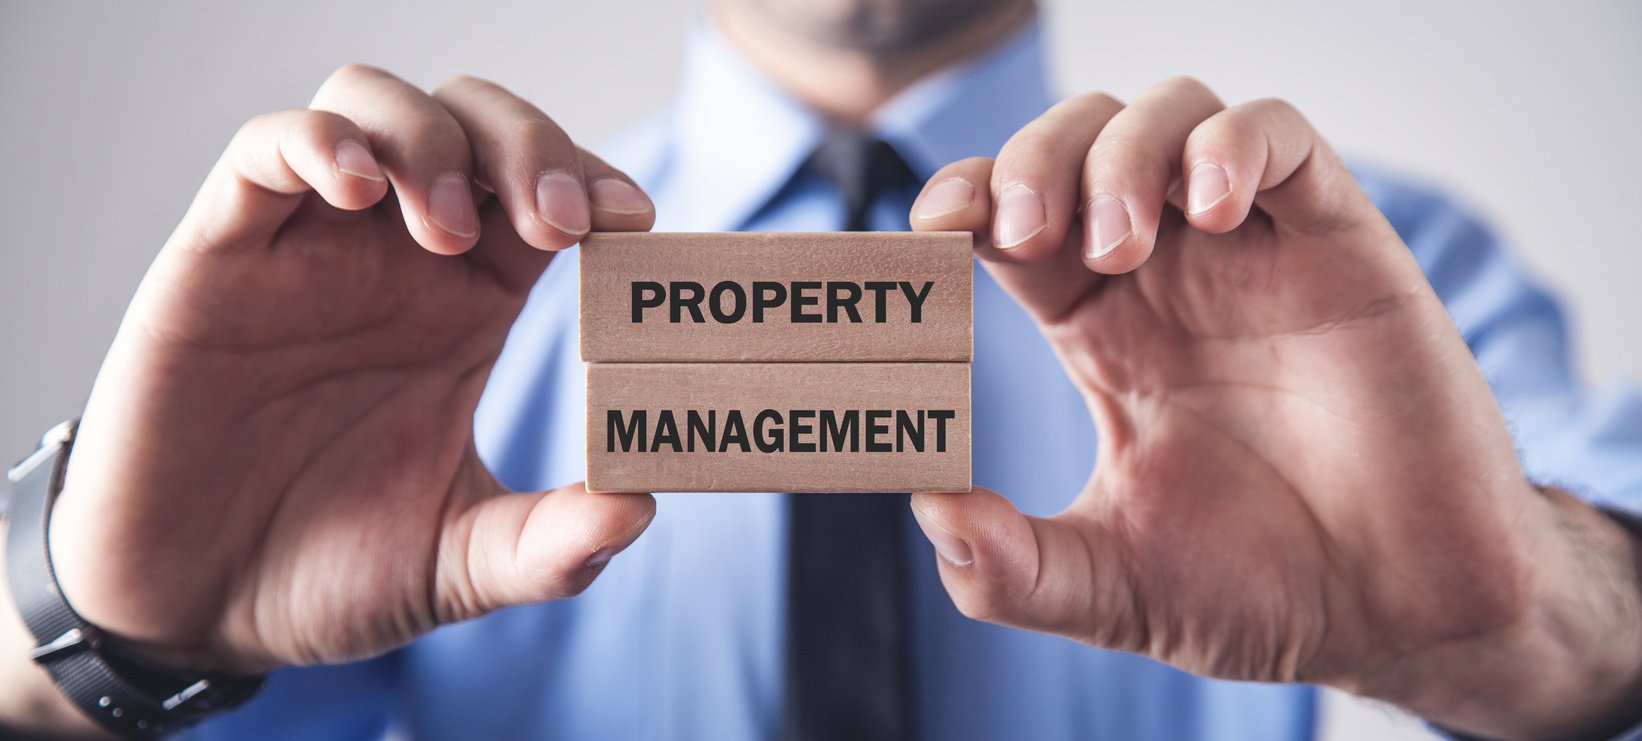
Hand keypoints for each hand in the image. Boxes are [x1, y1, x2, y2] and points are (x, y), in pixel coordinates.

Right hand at [37, 66, 657, 677]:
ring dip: (430, 141)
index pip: (548, 193)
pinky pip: (265, 151)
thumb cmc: (327, 571)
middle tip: (558, 219)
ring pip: (375, 105)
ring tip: (449, 229)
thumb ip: (551, 545)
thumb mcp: (459, 564)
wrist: (195, 608)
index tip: (634, 221)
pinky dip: (316, 142)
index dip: (594, 181)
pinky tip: (355, 192)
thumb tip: (639, 510)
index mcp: (469, 304)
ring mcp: (309, 247)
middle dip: (531, 144)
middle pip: (475, 124)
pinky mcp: (221, 255)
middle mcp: (396, 257)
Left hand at [907, 78, 1641, 738]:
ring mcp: (1252, 251)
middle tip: (1021, 232)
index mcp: (1100, 329)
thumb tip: (925, 514)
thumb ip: (1011, 569)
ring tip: (1116, 242)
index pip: (1006, 222)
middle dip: (1029, 160)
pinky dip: (1232, 145)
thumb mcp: (1107, 588)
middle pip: (1074, 143)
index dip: (961, 204)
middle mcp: (1168, 274)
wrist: (1399, 616)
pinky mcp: (1338, 243)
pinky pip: (1282, 137)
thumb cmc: (1259, 591)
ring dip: (1120, 152)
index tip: (928, 233)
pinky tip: (1212, 210)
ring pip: (1169, 115)